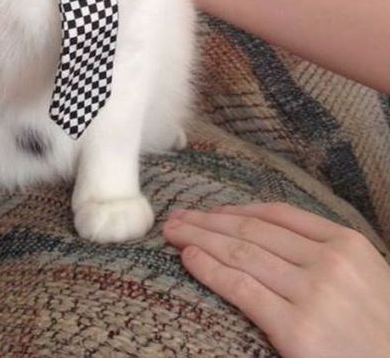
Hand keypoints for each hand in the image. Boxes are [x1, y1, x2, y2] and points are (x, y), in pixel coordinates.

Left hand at [163, 202, 389, 357]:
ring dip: (200, 239)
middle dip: (208, 221)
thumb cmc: (383, 332)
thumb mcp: (367, 277)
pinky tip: (190, 259)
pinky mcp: (298, 331)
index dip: (235, 210)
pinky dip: (211, 270)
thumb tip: (274, 240)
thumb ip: (327, 254)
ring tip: (174, 234)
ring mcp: (313, 295)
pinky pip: (243, 289)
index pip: (277, 215)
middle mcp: (328, 262)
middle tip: (177, 217)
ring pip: (241, 253)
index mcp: (346, 243)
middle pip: (252, 230)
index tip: (209, 210)